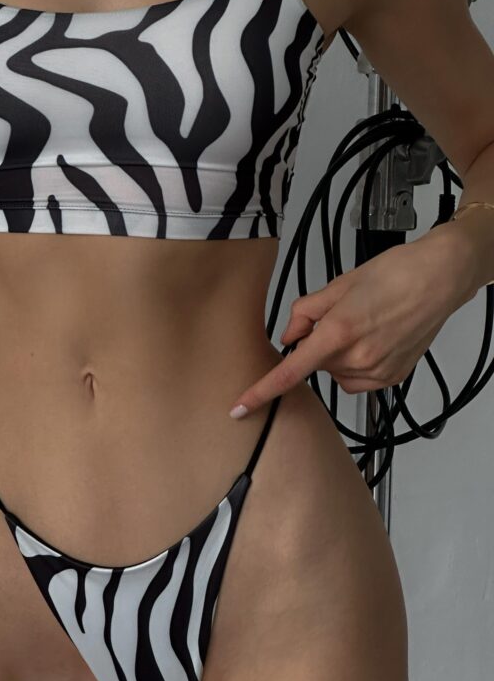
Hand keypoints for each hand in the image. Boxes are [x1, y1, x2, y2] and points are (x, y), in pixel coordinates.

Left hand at [229, 226, 475, 416]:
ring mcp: (378, 371)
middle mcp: (358, 357)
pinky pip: (358, 380)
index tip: (240, 407)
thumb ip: (305, 312)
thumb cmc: (394, 274)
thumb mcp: (338, 285)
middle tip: (341, 318)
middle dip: (318, 346)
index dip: (262, 391)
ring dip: (338, 356)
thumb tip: (289, 337)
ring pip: (336, 374)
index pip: (291, 371)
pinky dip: (356, 365)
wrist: (439, 278)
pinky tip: (373, 341)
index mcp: (339, 332)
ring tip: (363, 325)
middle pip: (316, 365)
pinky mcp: (393, 377)